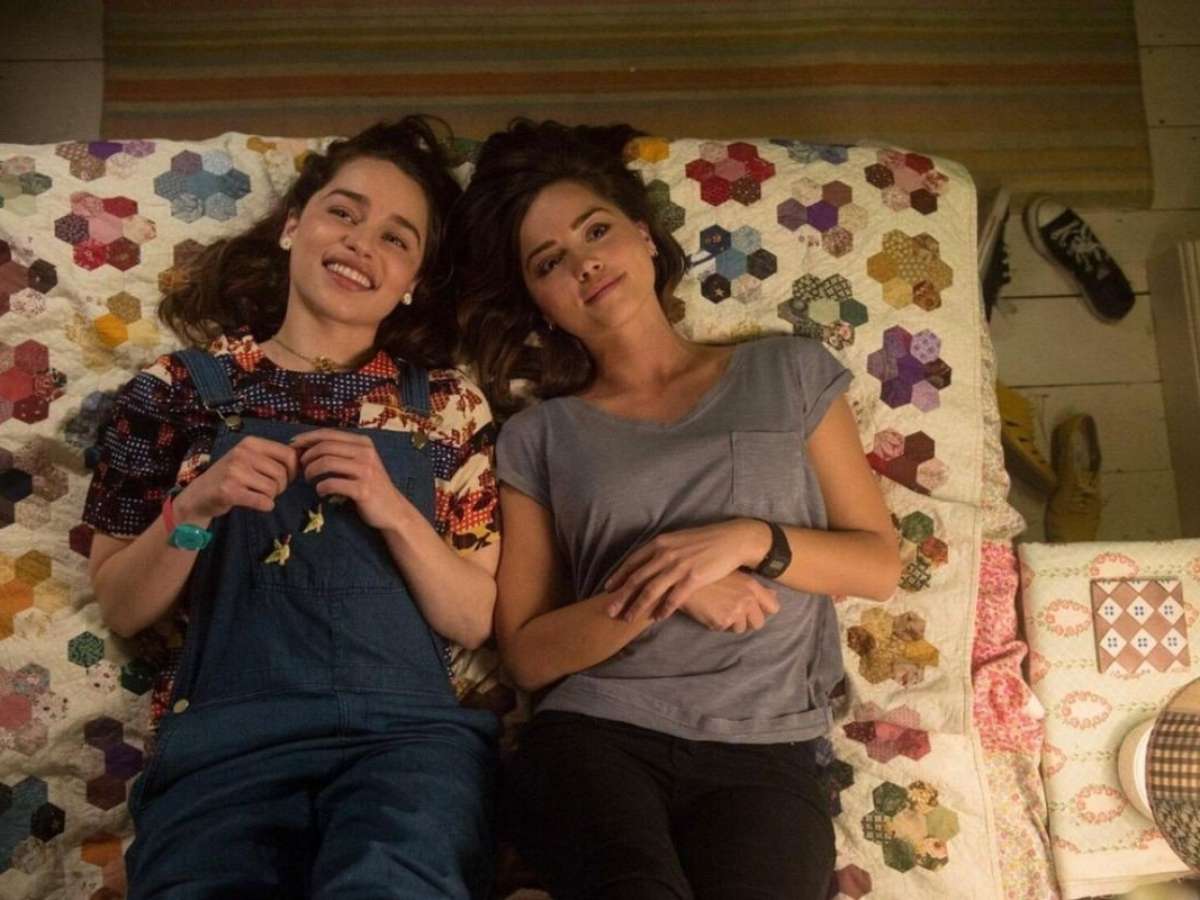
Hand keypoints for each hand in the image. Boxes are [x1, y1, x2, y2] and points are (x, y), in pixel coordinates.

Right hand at [176, 435, 297, 519]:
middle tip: (270, 490)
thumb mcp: (250, 458)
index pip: (289, 454)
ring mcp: (234, 472)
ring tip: (258, 494)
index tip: (286, 477)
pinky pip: (263, 501)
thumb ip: (273, 457)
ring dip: (272, 496)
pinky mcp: (229, 491)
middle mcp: (242, 453)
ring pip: (273, 488)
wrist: (200, 494)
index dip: (294, 470)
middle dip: (282, 486)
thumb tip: (305, 457)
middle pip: (282, 474)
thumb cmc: (231, 476)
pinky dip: (265, 506)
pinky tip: (258, 504)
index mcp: (250, 443)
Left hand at [290, 429, 413, 531]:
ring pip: (326, 463)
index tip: (293, 445)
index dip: (307, 438)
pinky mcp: (363, 490)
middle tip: (301, 467)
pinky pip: (332, 484)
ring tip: (309, 479)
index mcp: (364, 442)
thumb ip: (341, 451)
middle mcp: (366, 453)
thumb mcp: (360, 461)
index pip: (329, 433)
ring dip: (311, 471)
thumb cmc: (370, 485)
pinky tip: (321, 492)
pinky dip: (320, 488)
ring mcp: (366, 471)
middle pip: (325, 447)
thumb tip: (307, 444)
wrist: (393, 509)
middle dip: (307, 456)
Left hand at [603, 519, 770, 621]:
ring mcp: (678, 566)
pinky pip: (673, 598)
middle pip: (637, 579)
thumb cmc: (705, 540)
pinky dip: (663, 609)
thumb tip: (648, 561)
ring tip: (628, 618)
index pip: (632, 562)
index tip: (608, 589)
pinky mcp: (693, 578)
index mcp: (660, 543)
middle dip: (621, 597)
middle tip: (610, 611)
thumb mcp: (678, 539)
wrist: (731, 540)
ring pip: (650, 591)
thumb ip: (661, 550)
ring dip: (638, 607)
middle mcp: (665, 554)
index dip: (618, 577)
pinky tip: (657, 618)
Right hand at [680, 571, 779, 632]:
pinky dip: (718, 624)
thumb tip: (774, 595)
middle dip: (748, 622)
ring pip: (742, 629)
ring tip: (718, 610)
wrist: (683, 581)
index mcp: (752, 586)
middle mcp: (747, 598)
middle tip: (733, 613)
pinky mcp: (723, 621)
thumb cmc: (709, 576)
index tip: (754, 611)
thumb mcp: (735, 576)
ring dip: (732, 624)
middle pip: (759, 623)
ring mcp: (736, 610)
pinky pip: (725, 630)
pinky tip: (709, 612)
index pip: (774, 607)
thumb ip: (755, 588)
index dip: (764, 611)